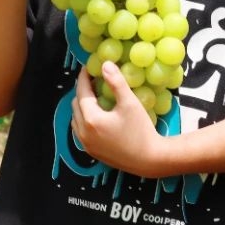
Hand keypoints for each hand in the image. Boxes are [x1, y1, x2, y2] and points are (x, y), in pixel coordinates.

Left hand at [71, 62, 166, 176]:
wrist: (149, 159)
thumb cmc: (140, 130)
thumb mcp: (130, 103)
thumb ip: (116, 82)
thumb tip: (105, 64)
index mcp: (91, 119)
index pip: (82, 92)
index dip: (83, 77)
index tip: (88, 67)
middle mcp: (83, 132)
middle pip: (76, 105)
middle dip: (83, 91)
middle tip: (94, 80)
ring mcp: (86, 144)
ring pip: (76, 119)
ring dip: (82, 106)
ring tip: (96, 96)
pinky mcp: (91, 152)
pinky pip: (81, 131)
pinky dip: (85, 119)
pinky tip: (99, 116)